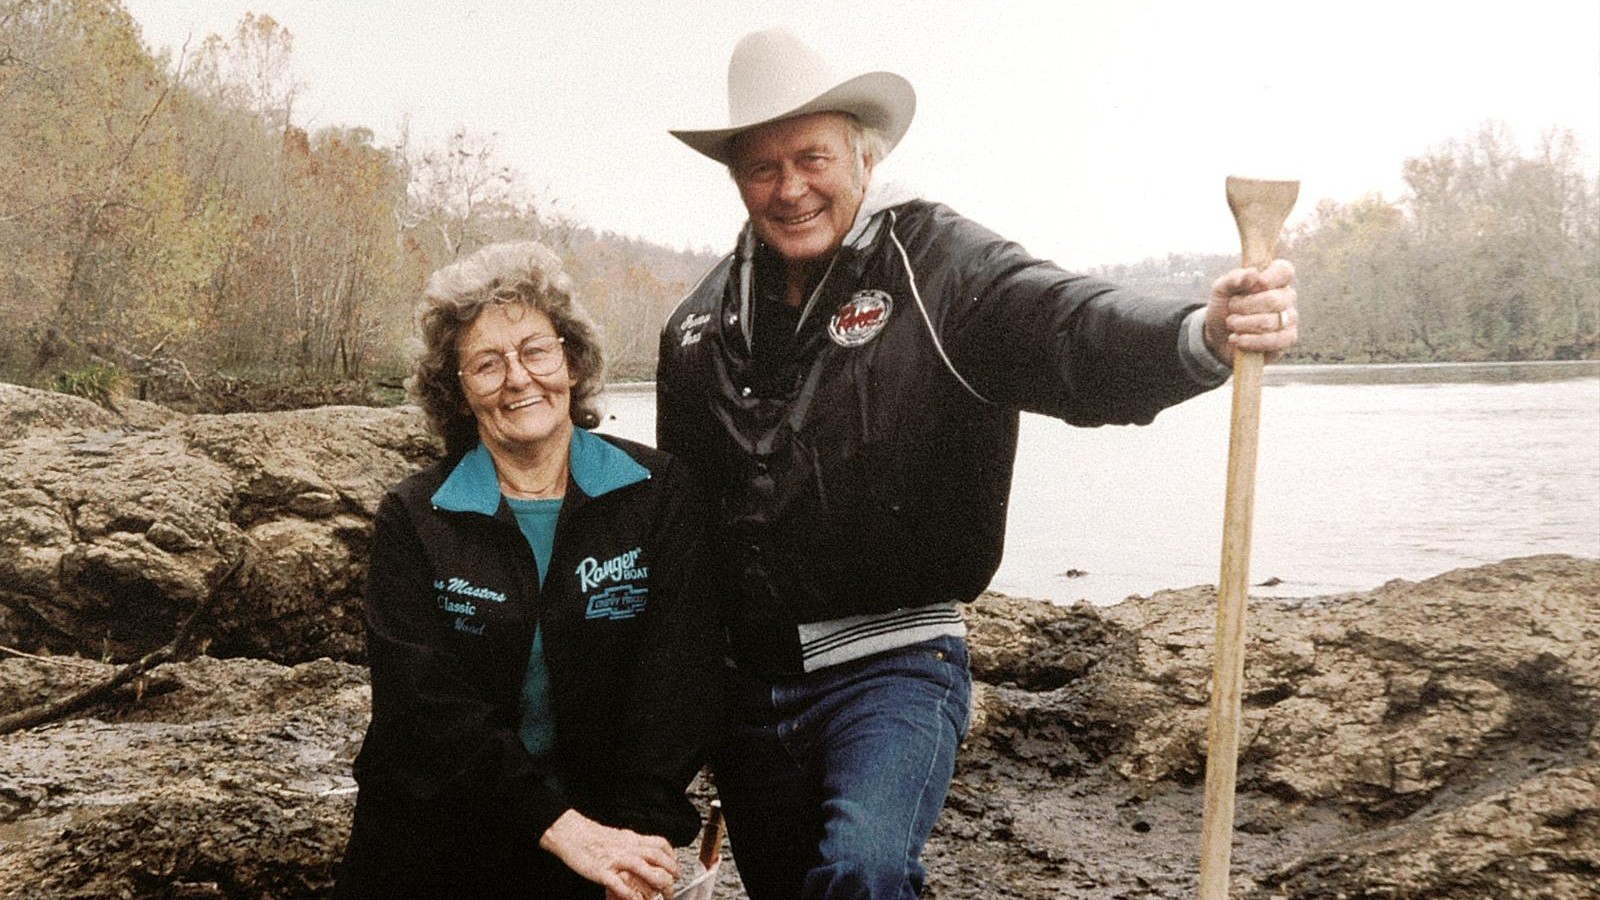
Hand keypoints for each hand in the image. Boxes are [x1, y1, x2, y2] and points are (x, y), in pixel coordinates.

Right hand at [540, 809, 680, 899]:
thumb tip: (646, 852)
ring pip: (642, 868)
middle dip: (670, 871)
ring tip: (664, 895)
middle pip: (656, 857)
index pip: (659, 844)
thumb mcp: (618, 836)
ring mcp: (614, 859)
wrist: (570, 832)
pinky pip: (619, 883)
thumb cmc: (592, 836)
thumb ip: (633, 844)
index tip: (676, 866)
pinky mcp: (601, 871)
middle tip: (676, 883)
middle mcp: (626, 848)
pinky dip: (630, 894)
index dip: (671, 856)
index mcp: (631, 839)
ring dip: (657, 882)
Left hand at [1203, 259, 1297, 363]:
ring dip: (1242, 325)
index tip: (1249, 286)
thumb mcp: (1220, 289)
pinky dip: (1250, 341)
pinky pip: (1274, 341)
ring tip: (1231, 324)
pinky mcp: (1287, 339)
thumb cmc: (1225, 308)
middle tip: (1231, 308)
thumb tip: (1252, 273)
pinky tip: (1238, 339)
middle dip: (1244, 307)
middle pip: (1273, 300)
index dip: (1266, 279)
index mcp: (1274, 278)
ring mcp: (1290, 318)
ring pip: (1269, 323)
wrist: (1220, 337)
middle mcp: (1286, 297)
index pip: (1284, 270)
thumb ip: (1234, 278)